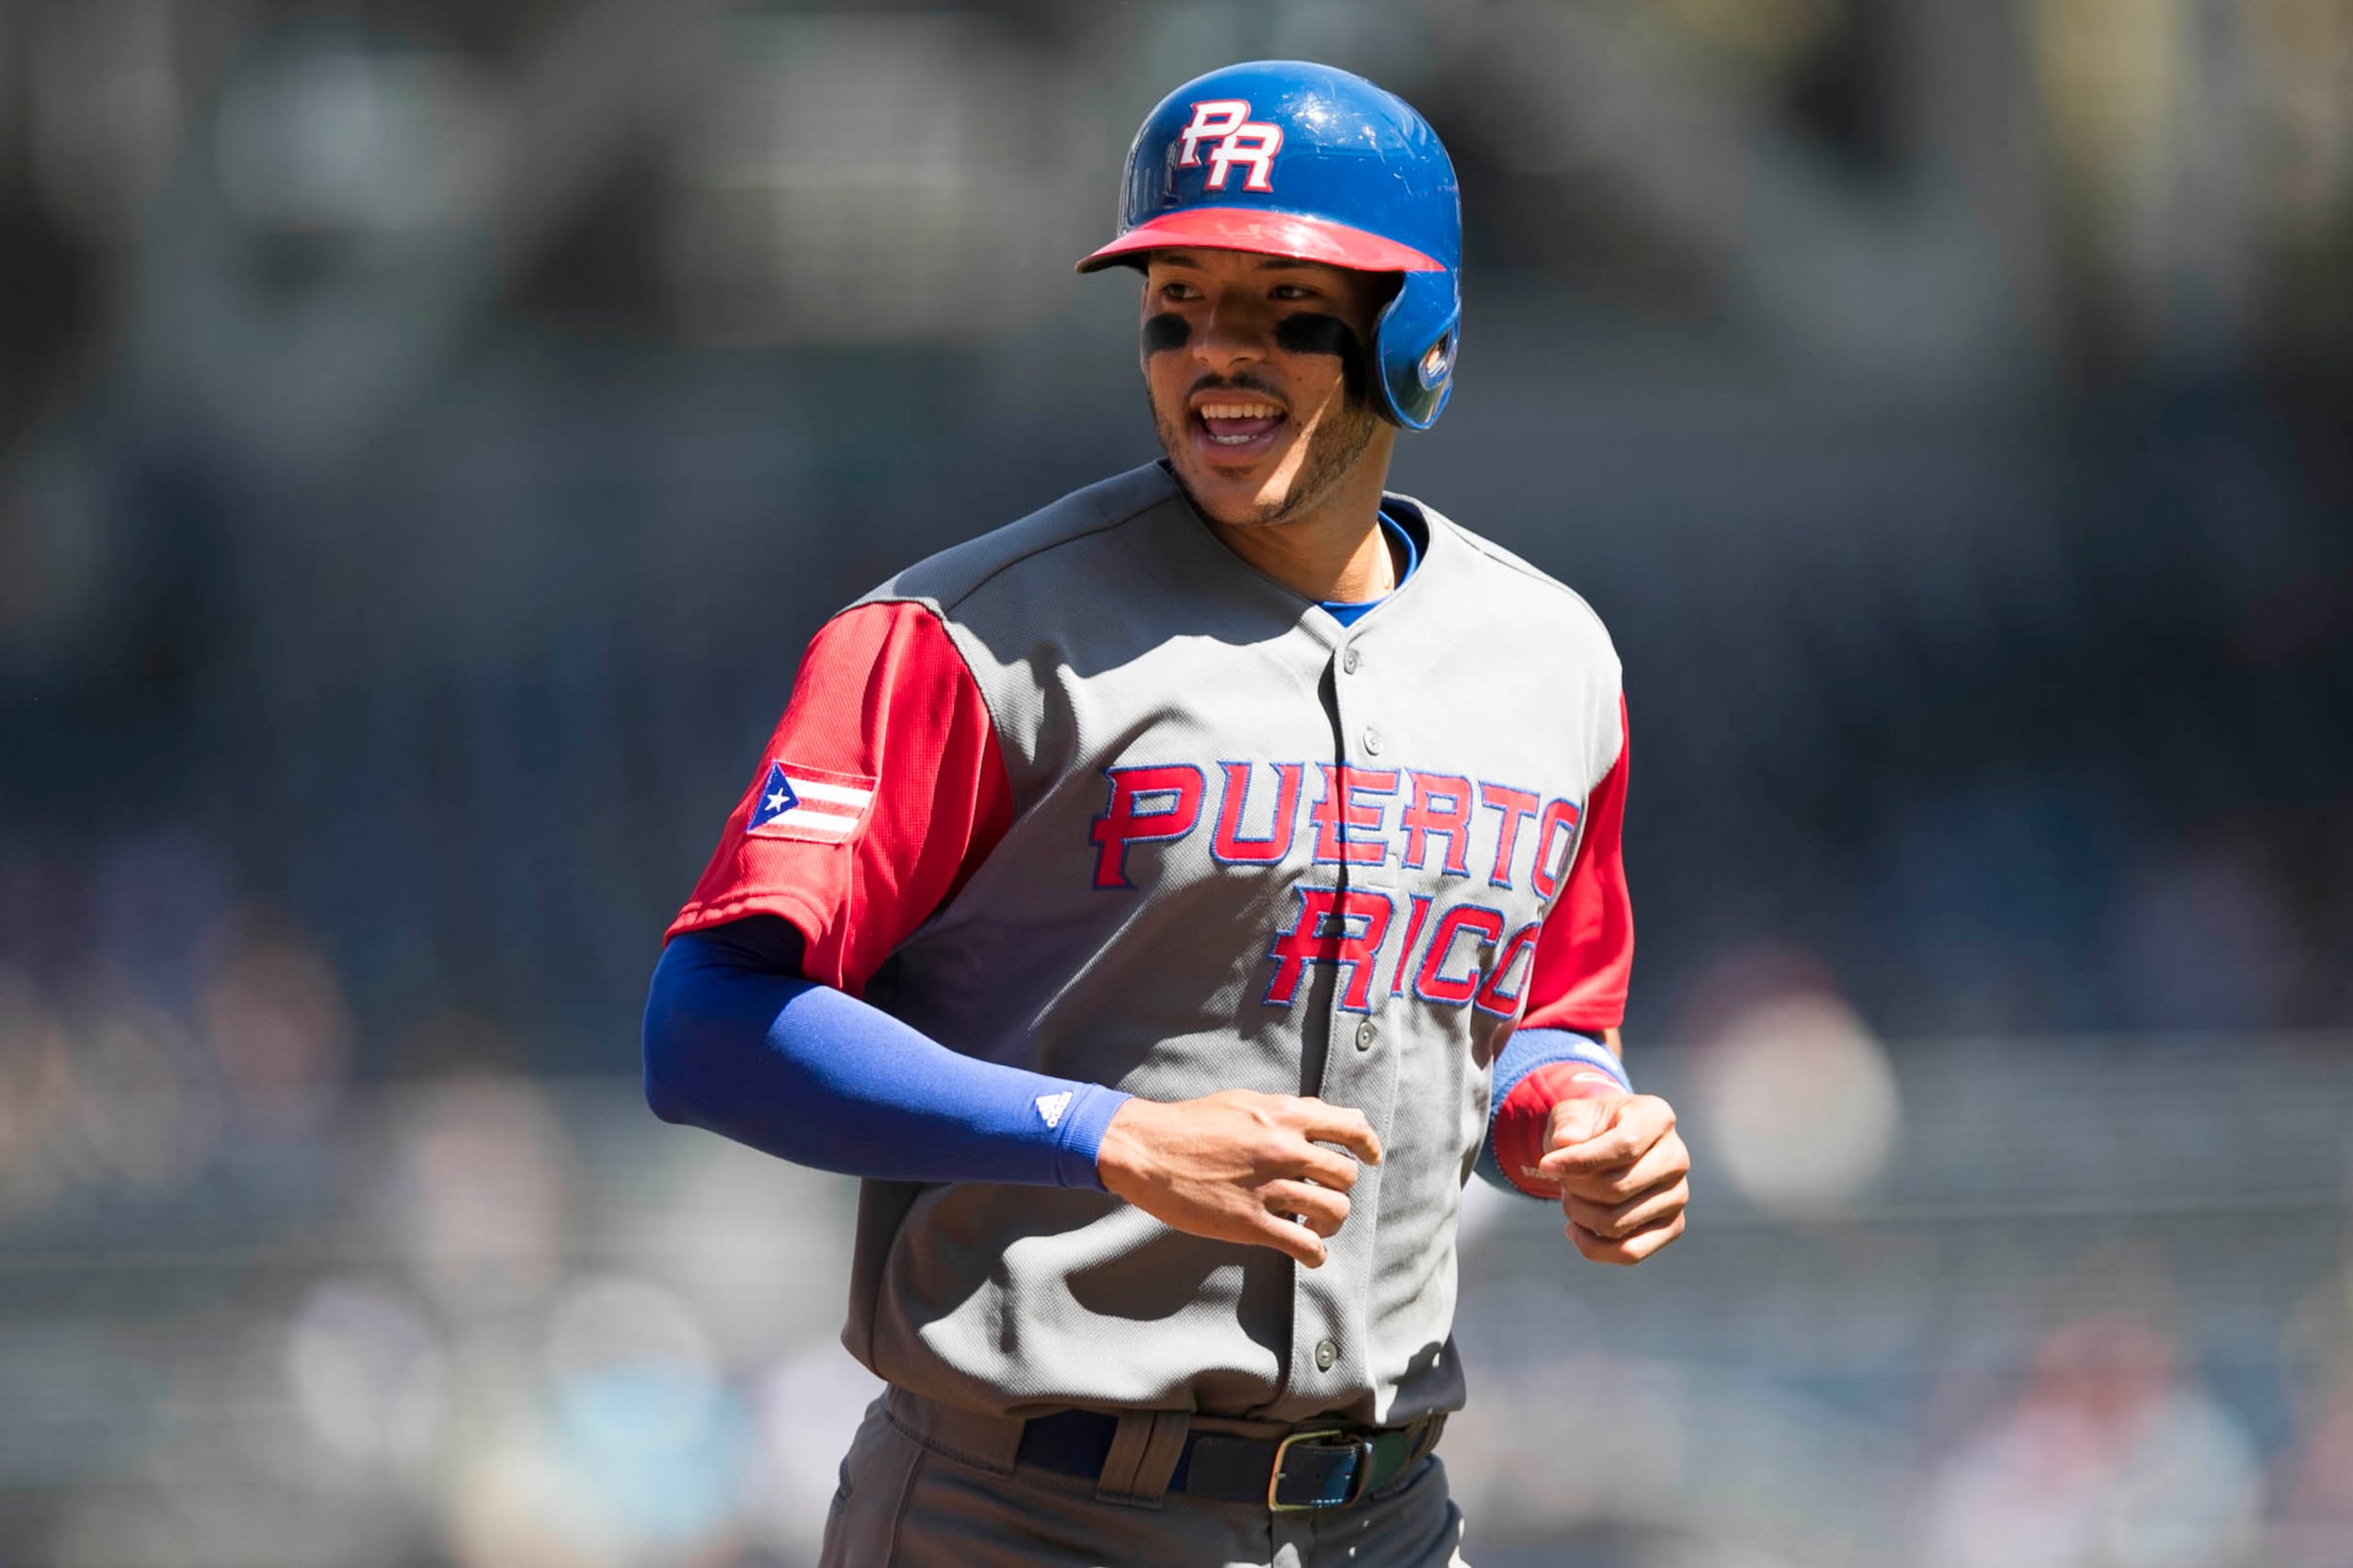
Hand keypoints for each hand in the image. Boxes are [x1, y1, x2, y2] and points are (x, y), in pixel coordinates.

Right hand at [1095, 1090, 1381, 1267]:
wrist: (1147, 1150)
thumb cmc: (1193, 1123)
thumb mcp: (1246, 1102)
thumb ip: (1293, 1111)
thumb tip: (1340, 1117)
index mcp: (1283, 1116)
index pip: (1350, 1127)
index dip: (1368, 1145)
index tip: (1370, 1157)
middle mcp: (1283, 1149)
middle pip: (1345, 1175)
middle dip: (1339, 1188)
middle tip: (1322, 1195)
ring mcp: (1269, 1187)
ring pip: (1334, 1211)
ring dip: (1330, 1222)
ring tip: (1314, 1225)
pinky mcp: (1251, 1223)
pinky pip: (1306, 1245)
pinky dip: (1316, 1253)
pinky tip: (1309, 1253)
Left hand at [1535, 1093, 1688, 1264]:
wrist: (1605, 1145)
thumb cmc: (1589, 1127)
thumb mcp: (1572, 1113)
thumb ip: (1568, 1124)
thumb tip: (1565, 1144)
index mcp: (1657, 1118)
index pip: (1624, 1146)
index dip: (1581, 1160)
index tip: (1546, 1166)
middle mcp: (1676, 1157)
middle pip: (1618, 1188)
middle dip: (1575, 1189)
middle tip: (1560, 1180)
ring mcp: (1678, 1194)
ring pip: (1618, 1223)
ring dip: (1579, 1215)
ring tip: (1570, 1197)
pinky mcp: (1672, 1226)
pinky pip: (1631, 1252)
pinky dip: (1593, 1247)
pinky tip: (1574, 1229)